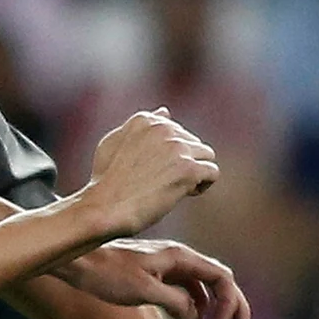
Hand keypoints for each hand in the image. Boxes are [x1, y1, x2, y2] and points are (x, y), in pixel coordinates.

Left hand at [57, 238, 250, 318]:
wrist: (80, 261)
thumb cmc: (108, 272)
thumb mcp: (144, 290)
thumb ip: (176, 301)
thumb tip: (196, 315)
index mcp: (179, 257)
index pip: (222, 278)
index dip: (232, 304)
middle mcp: (179, 258)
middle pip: (220, 280)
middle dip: (234, 306)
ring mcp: (169, 264)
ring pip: (204, 285)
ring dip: (216, 307)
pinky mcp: (158, 272)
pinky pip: (187, 288)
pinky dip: (196, 304)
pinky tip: (193, 318)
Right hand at [82, 108, 218, 236]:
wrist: (106, 206)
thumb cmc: (105, 180)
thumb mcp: (114, 143)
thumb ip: (139, 126)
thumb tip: (165, 112)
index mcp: (144, 120)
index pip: (176, 130)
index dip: (169, 153)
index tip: (155, 170)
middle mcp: (162, 128)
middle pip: (193, 142)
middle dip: (184, 161)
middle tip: (163, 182)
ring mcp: (176, 147)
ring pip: (206, 155)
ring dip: (196, 171)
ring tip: (177, 187)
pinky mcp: (188, 169)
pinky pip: (212, 172)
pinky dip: (203, 184)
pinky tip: (186, 193)